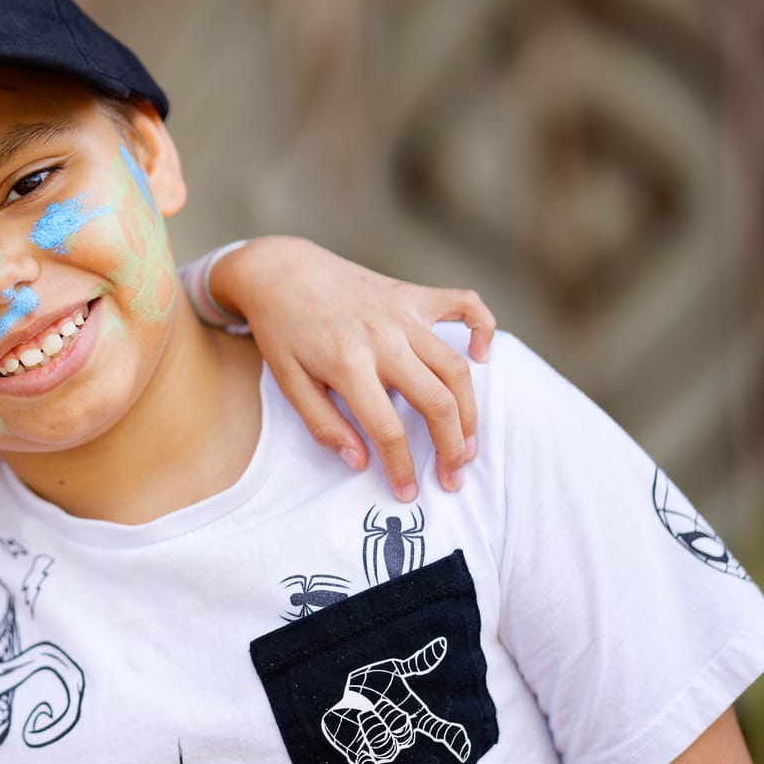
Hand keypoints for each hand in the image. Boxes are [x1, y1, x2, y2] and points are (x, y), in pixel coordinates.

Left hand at [208, 237, 494, 499]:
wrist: (280, 271)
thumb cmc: (282, 330)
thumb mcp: (288, 382)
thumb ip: (323, 424)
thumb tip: (360, 462)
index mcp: (348, 364)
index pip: (388, 428)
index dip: (402, 467)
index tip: (407, 492)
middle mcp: (383, 338)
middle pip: (436, 401)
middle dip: (451, 447)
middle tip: (453, 476)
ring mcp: (403, 314)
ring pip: (456, 367)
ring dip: (470, 410)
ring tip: (468, 442)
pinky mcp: (413, 295)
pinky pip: (466, 304)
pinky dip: (484, 328)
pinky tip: (482, 357)